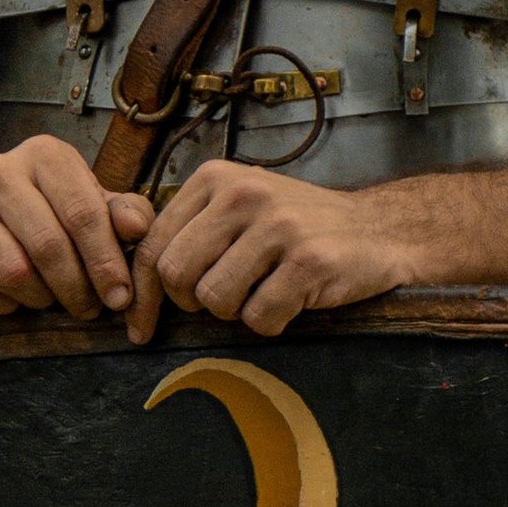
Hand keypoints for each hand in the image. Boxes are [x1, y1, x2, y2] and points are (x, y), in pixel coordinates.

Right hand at [0, 137, 156, 319]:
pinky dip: (2, 307)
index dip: (106, 264)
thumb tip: (136, 228)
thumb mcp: (91, 207)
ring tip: (48, 298)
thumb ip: (124, 215)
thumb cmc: (45, 216)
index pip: (83, 214)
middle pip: (49, 246)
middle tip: (87, 308)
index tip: (120, 297)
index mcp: (44, 155)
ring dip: (40, 298)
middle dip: (77, 289)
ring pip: (13, 273)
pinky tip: (11, 297)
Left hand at [127, 162, 418, 342]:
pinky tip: (292, 300)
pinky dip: (271, 323)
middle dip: (194, 303)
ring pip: (215, 300)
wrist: (379, 230)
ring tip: (264, 292)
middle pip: (177, 275)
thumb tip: (128, 282)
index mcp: (216, 179)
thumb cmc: (299, 229)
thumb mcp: (239, 210)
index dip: (142, 294)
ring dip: (236, 313)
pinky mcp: (309, 260)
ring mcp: (279, 225)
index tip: (139, 327)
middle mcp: (244, 194)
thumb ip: (190, 231)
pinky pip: (259, 318)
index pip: (154, 245)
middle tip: (226, 299)